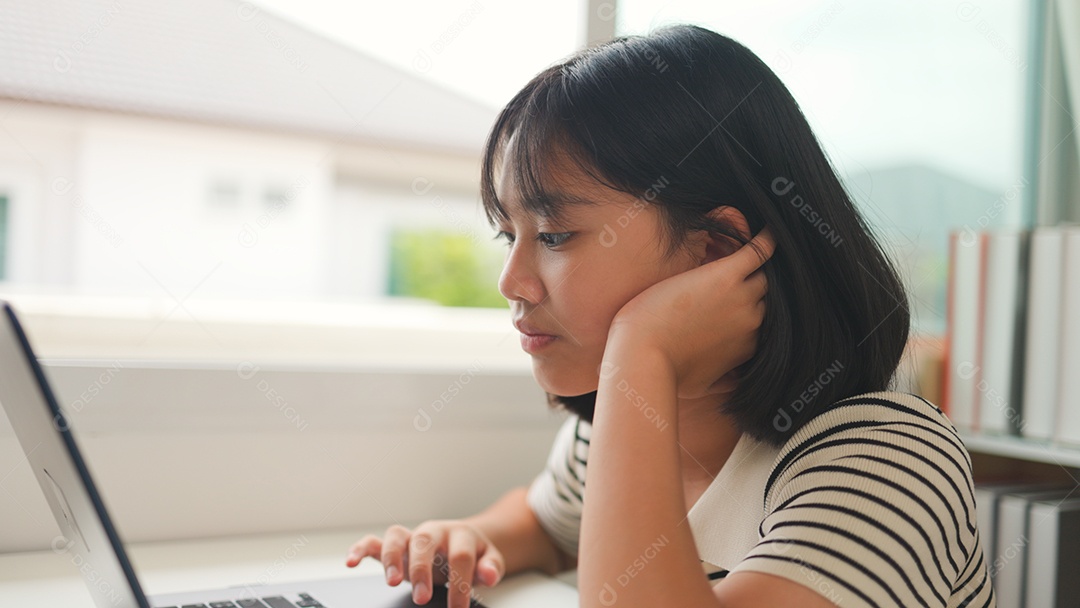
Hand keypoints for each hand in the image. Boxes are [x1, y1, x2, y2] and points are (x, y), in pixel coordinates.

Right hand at [345, 520, 504, 606]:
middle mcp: (433, 532)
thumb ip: (490, 567)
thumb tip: (490, 575)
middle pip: (425, 542)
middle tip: (422, 596)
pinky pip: (373, 541)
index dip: (459, 582)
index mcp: (459, 534)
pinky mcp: (395, 545)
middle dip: (422, 569)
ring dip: (392, 557)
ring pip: (397, 536)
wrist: (462, 540)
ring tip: (391, 582)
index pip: (460, 556)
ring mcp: (412, 537)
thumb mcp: (488, 559)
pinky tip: (351, 561)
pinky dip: (360, 548)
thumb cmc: (473, 553)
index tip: (458, 607)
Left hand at [606, 227, 774, 399]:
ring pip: (762, 273)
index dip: (750, 305)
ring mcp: (740, 297)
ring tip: (746, 247)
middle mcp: (752, 321)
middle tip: (738, 273)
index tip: (739, 297)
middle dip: (754, 285)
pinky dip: (765, 240)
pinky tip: (769, 229)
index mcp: (748, 344)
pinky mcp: (725, 275)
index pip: (763, 317)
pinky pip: (758, 251)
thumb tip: (733, 386)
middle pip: (764, 294)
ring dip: (757, 263)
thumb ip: (723, 384)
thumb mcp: (702, 386)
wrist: (644, 356)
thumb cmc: (666, 373)